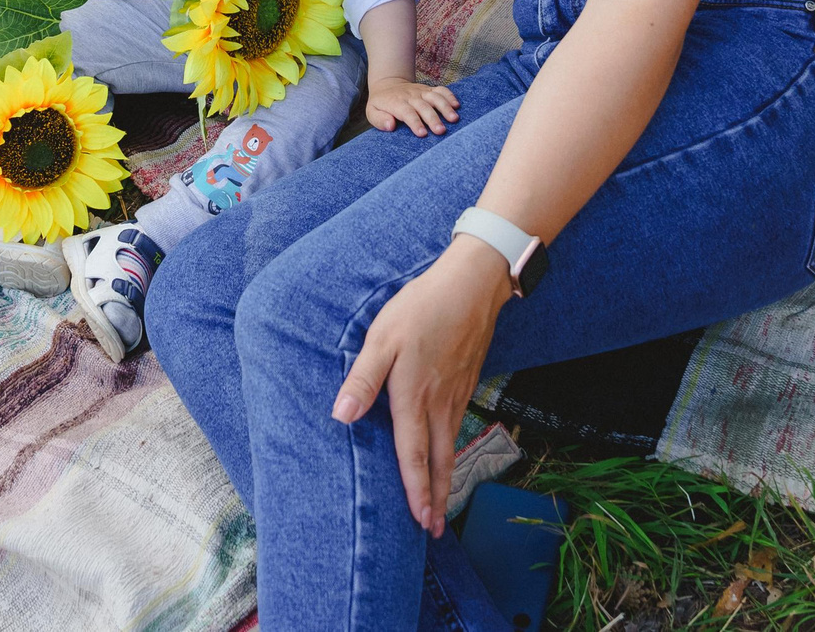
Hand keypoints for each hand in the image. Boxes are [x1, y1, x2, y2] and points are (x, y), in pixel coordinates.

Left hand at [332, 239, 512, 534]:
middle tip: (436, 530)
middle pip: (441, 462)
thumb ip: (363, 378)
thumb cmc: (421, 308)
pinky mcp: (467, 383)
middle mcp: (440, 403)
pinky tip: (449, 455)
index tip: (420, 521)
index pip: (413, 455)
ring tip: (443, 505)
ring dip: (448, 479)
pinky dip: (454, 451)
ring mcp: (458, 394)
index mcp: (414, 396)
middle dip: (438, 499)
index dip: (416, 491)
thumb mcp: (382, 338)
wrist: (472, 285)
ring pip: (452, 446)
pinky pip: (458, 427)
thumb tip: (342, 416)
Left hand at [366, 77, 459, 136]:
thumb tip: (390, 125)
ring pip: (435, 97)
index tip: (423, 134)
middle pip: (423, 106)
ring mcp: (421, 92)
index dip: (415, 122)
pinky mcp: (429, 90)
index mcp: (396, 103)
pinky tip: (457, 105)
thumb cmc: (381, 103)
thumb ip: (379, 119)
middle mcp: (410, 96)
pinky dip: (450, 96)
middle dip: (433, 118)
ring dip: (445, 107)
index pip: (407, 112)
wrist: (388, 84)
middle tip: (441, 131)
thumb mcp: (372, 112)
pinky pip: (441, 90)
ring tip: (454, 119)